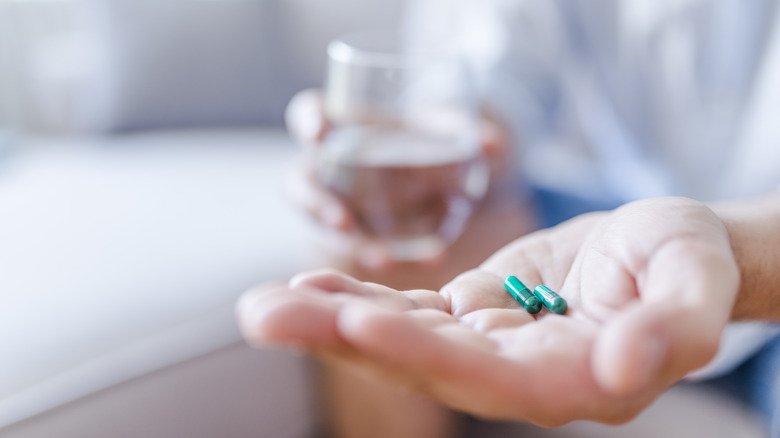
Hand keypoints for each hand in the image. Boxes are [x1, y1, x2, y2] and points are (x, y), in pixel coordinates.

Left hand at [238, 197, 738, 425]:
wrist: (666, 251)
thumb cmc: (688, 262)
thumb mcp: (698, 283)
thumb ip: (674, 328)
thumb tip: (627, 367)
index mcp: (573, 379)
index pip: (491, 377)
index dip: (425, 354)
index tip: (360, 328)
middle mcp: (519, 374)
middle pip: (423, 363)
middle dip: (344, 339)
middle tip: (265, 317)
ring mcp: (489, 344)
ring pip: (404, 336)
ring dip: (332, 320)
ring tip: (264, 307)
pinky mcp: (473, 313)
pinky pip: (410, 311)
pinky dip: (361, 299)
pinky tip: (310, 287)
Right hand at [284, 89, 515, 270]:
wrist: (444, 172)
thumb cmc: (432, 137)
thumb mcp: (449, 129)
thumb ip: (465, 131)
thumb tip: (494, 144)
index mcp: (344, 124)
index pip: (309, 114)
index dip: (308, 122)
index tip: (319, 133)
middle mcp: (332, 166)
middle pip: (302, 181)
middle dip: (316, 203)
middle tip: (344, 222)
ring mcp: (341, 203)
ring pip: (326, 225)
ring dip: (352, 243)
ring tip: (383, 261)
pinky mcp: (361, 233)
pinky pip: (365, 247)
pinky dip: (392, 256)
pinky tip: (431, 262)